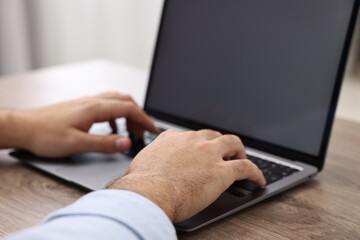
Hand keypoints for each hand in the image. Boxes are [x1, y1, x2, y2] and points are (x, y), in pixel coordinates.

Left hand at [4, 92, 157, 156]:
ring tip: (131, 131)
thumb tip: (127, 143)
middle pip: (125, 101)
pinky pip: (106, 106)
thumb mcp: (78, 144)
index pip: (129, 109)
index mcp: (95, 108)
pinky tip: (113, 128)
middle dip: (139, 115)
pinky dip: (116, 115)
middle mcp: (93, 101)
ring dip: (128, 114)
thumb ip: (105, 143)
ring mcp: (87, 103)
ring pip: (116, 101)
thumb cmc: (46, 135)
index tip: (153, 130)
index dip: (144, 119)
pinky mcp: (82, 107)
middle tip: (144, 132)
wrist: (24, 127)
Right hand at [108, 129, 265, 222]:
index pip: (190, 136)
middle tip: (223, 153)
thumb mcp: (143, 163)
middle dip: (219, 143)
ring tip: (241, 158)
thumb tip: (150, 165)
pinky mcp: (221, 171)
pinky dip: (255, 173)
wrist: (148, 193)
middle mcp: (192, 141)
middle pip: (213, 135)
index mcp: (173, 138)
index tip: (200, 150)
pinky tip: (258, 180)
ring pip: (233, 143)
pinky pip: (246, 167)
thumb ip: (152, 159)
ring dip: (239, 150)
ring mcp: (208, 154)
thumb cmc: (142, 184)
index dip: (198, 144)